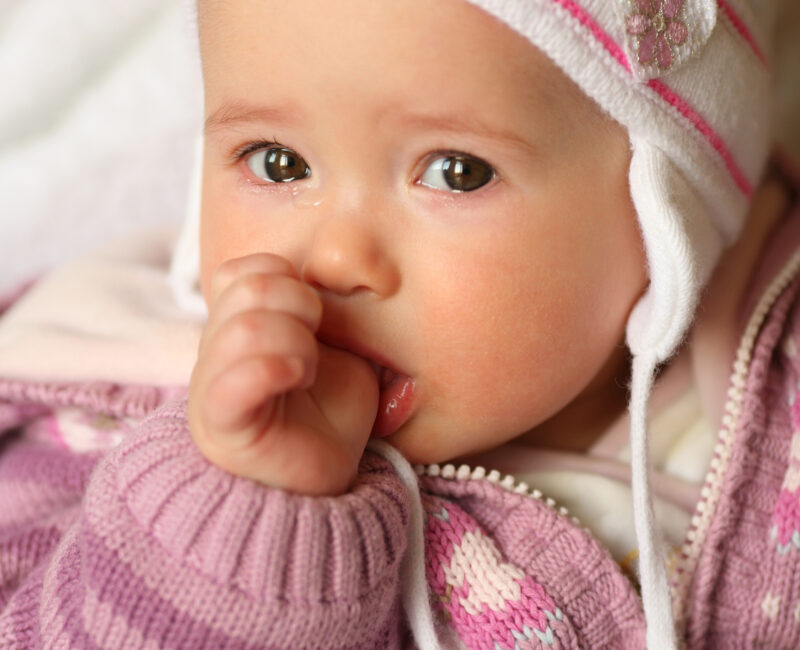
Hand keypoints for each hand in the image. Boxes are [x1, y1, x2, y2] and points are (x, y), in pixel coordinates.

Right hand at [188, 254, 378, 494]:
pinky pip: (232, 382)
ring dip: (295, 340)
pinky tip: (297, 377)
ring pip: (244, 326)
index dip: (287, 278)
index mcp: (239, 329)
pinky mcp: (220, 425)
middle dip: (299, 303)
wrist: (320, 487)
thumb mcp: (339, 355)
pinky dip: (274, 367)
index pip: (243, 271)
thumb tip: (327, 285)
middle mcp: (216, 351)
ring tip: (308, 371)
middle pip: (246, 287)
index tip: (315, 317)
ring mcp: (212, 386)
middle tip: (316, 343)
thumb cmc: (328, 420)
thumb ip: (327, 318)